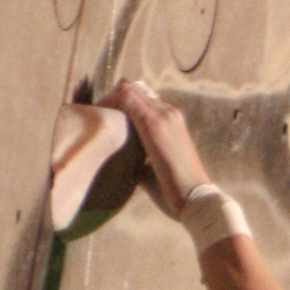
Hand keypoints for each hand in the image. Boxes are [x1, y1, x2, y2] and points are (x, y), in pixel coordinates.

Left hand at [104, 79, 210, 217]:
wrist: (197, 200)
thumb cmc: (177, 193)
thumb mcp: (154, 171)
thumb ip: (139, 161)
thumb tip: (122, 163)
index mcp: (172, 122)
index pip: (142, 100)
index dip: (120, 104)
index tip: (103, 120)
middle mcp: (169, 112)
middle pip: (133, 90)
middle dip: (110, 100)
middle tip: (93, 117)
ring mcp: (163, 115)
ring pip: (128, 90)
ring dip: (107, 100)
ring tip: (91, 116)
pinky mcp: (154, 123)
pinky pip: (126, 97)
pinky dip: (109, 103)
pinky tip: (96, 114)